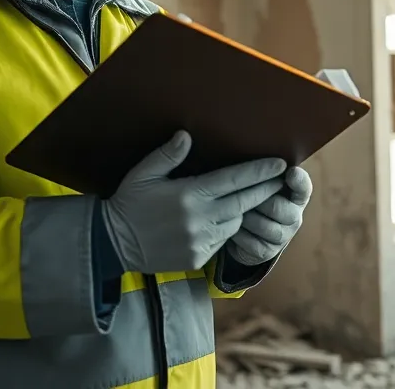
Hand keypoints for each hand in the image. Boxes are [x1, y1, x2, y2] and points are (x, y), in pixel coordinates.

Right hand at [102, 131, 286, 272]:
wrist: (114, 243)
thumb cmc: (129, 203)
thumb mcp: (143, 174)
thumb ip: (167, 155)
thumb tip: (187, 135)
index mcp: (189, 195)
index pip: (234, 180)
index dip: (259, 172)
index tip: (280, 164)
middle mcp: (199, 220)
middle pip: (244, 203)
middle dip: (264, 190)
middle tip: (280, 180)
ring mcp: (200, 241)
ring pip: (235, 223)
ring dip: (243, 210)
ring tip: (250, 198)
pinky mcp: (198, 258)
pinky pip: (222, 241)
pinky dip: (225, 229)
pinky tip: (223, 219)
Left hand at [225, 166, 311, 266]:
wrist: (246, 230)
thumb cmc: (253, 196)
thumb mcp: (259, 183)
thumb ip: (265, 173)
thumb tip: (258, 161)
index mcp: (295, 195)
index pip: (304, 187)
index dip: (299, 181)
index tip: (290, 171)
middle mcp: (294, 217)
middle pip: (282, 209)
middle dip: (261, 201)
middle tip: (243, 194)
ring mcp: (282, 237)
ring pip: (266, 227)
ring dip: (248, 218)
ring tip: (235, 210)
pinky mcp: (266, 252)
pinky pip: (252, 243)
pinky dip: (239, 234)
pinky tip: (231, 226)